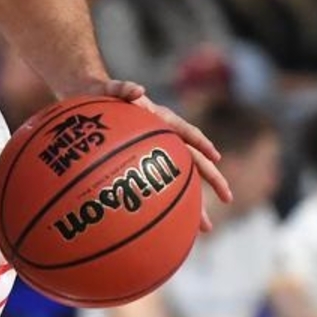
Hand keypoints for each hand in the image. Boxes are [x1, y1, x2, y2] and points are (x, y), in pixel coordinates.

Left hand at [83, 78, 232, 231]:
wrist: (87, 100)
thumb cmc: (100, 94)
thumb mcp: (109, 89)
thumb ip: (122, 88)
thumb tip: (139, 90)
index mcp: (159, 119)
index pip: (185, 131)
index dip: (201, 143)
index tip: (215, 157)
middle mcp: (162, 138)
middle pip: (192, 160)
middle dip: (212, 179)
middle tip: (229, 198)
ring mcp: (154, 154)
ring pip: (179, 180)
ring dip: (192, 202)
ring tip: (205, 228)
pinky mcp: (142, 166)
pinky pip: (156, 187)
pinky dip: (165, 205)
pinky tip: (168, 226)